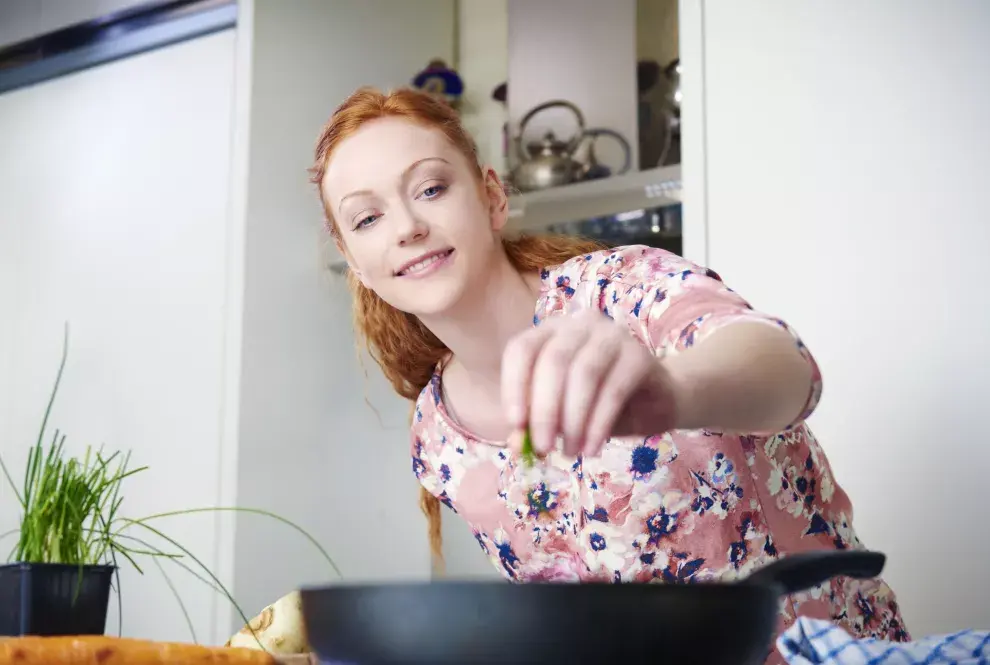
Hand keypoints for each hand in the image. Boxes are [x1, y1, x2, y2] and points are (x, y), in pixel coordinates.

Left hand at [501, 310, 680, 458]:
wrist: (654, 401)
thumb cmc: (597, 402)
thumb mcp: (560, 414)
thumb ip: (535, 423)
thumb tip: (515, 444)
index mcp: (551, 331)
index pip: (521, 349)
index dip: (514, 386)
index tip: (515, 425)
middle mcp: (580, 325)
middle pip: (553, 361)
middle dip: (544, 410)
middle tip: (543, 448)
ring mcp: (612, 335)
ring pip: (584, 373)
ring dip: (573, 420)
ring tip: (570, 452)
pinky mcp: (640, 355)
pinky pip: (614, 390)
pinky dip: (598, 424)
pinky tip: (592, 448)